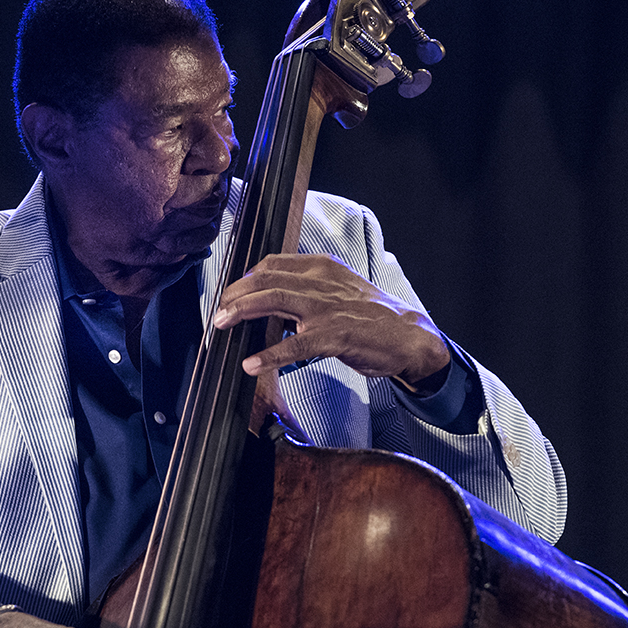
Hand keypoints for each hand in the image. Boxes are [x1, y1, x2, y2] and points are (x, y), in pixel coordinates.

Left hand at [211, 254, 449, 383]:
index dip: (244, 278)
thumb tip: (271, 307)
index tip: (229, 293)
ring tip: (221, 324)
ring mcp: (327, 308)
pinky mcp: (335, 336)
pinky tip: (251, 363)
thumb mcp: (339, 291)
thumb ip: (306, 292)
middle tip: (218, 310)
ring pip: (275, 300)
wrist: (410, 335)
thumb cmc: (372, 316)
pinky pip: (295, 345)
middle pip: (266, 279)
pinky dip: (270, 354)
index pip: (272, 264)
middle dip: (235, 293)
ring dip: (242, 311)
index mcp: (322, 268)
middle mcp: (321, 282)